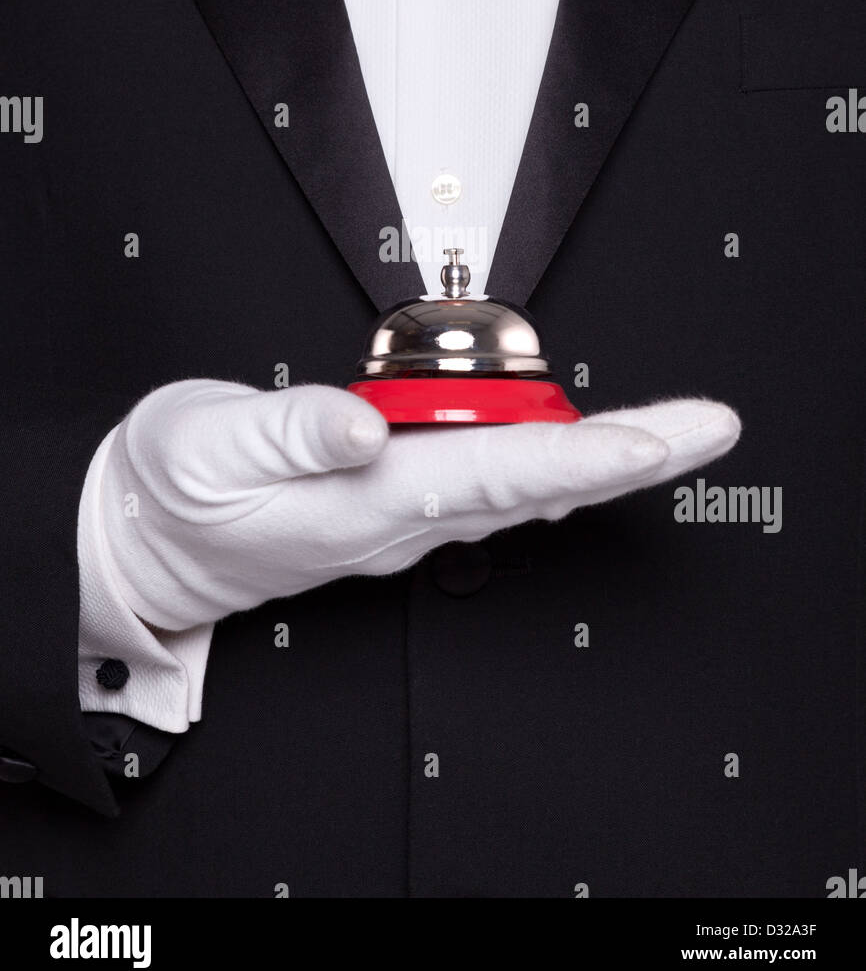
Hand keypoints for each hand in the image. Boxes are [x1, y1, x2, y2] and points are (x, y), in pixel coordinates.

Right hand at [99, 381, 740, 630]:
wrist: (150, 544)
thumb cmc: (175, 492)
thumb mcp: (205, 448)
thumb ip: (287, 433)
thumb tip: (364, 428)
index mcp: (358, 502)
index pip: (486, 475)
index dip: (573, 456)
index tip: (646, 442)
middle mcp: (398, 518)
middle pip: (535, 485)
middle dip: (630, 458)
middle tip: (708, 426)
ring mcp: (404, 518)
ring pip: (526, 489)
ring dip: (609, 463)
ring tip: (679, 434)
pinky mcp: (398, 503)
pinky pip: (498, 490)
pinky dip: (560, 468)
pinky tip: (596, 455)